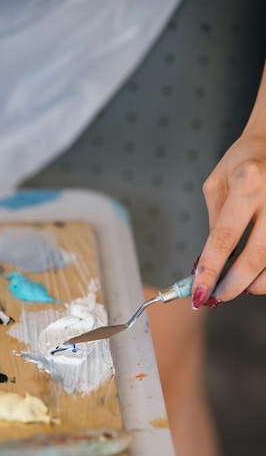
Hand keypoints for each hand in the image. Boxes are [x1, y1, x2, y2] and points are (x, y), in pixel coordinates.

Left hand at [192, 130, 265, 307]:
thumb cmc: (245, 159)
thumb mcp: (217, 183)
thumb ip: (214, 222)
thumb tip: (209, 261)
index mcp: (247, 183)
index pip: (223, 238)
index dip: (210, 270)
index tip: (198, 292)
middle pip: (256, 256)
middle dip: (234, 285)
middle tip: (218, 296)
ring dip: (256, 283)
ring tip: (239, 287)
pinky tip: (258, 275)